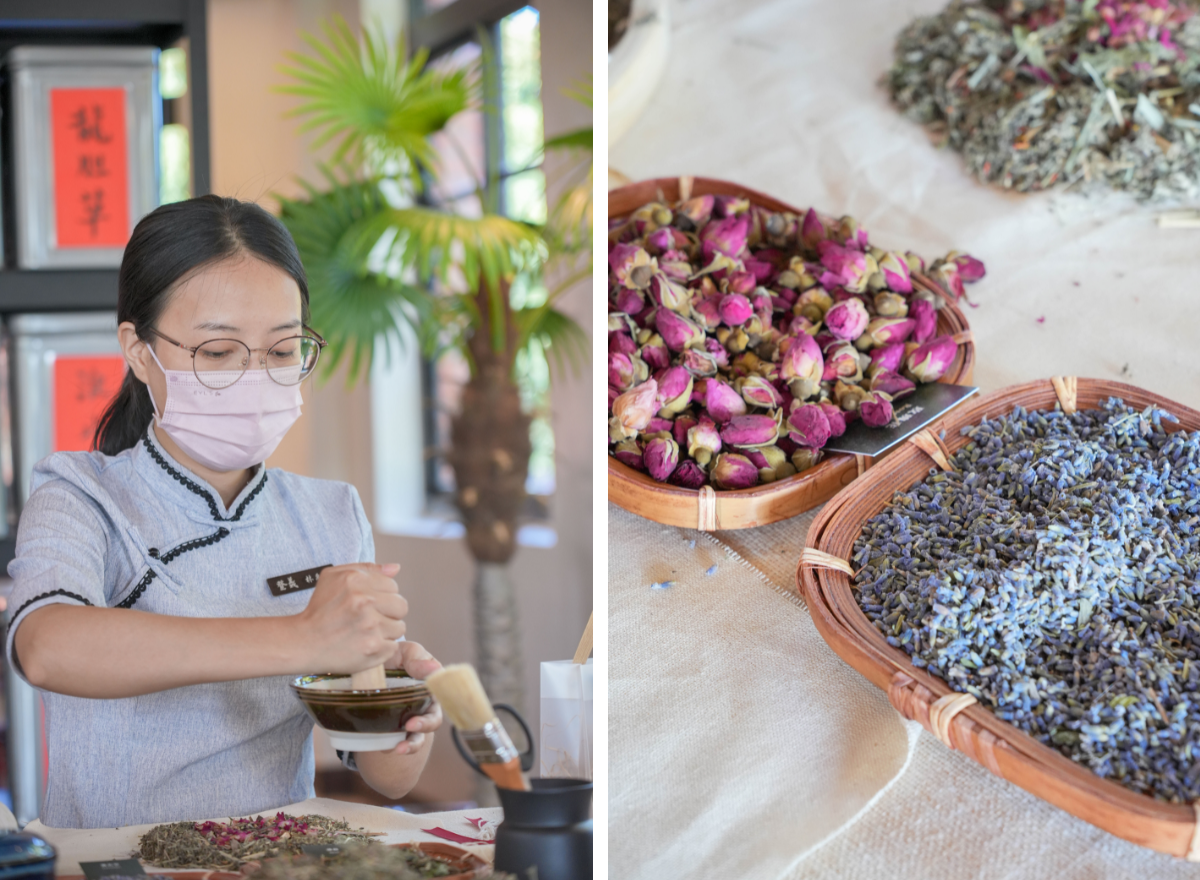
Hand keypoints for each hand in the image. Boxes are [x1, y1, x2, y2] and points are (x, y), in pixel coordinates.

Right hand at [293, 563, 406, 673]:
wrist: (303, 642)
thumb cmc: (319, 609)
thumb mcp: (334, 577)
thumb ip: (367, 568)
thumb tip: (396, 568)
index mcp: (356, 581)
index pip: (393, 586)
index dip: (382, 596)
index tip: (368, 605)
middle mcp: (365, 602)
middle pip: (401, 606)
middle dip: (388, 613)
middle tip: (370, 619)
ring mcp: (371, 627)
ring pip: (399, 627)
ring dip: (386, 632)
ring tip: (366, 633)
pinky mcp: (374, 649)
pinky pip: (393, 647)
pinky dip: (382, 648)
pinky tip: (364, 645)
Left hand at [385, 640, 442, 755]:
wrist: (366, 667)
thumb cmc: (393, 656)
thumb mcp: (405, 651)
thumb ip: (417, 658)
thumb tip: (434, 668)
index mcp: (432, 687)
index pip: (445, 697)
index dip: (445, 701)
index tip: (433, 700)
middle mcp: (424, 706)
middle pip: (433, 720)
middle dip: (424, 725)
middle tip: (411, 725)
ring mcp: (409, 719)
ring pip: (417, 737)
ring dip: (411, 745)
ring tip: (399, 749)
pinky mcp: (392, 729)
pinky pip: (397, 743)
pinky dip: (393, 747)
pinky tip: (384, 747)